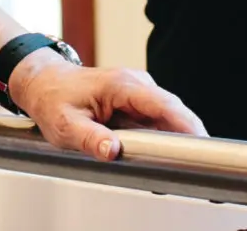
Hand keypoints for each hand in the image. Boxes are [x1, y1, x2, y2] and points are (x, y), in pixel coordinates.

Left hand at [7, 56, 206, 159]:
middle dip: (189, 135)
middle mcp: (136, 85)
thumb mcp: (64, 124)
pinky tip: (165, 155)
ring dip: (177, 138)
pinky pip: (158, 120)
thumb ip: (89, 138)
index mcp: (122, 86)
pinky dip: (165, 137)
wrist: (43, 82)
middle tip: (199, 164)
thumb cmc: (52, 99)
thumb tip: (113, 151)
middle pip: (174, 111)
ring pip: (169, 117)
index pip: (164, 104)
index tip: (203, 143)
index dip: (187, 124)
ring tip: (182, 164)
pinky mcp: (137, 103)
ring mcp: (139, 93)